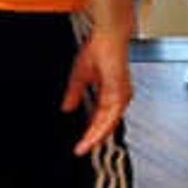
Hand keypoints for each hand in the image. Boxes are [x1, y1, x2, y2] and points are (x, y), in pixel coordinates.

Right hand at [62, 26, 130, 156]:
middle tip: (81, 151)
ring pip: (109, 124)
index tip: (80, 144)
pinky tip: (93, 134)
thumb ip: (74, 93)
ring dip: (97, 136)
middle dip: (93, 139)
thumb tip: (67, 108)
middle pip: (106, 125)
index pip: (100, 118)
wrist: (108, 36)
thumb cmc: (99, 49)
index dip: (90, 132)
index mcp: (110, 94)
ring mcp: (121, 96)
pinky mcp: (120, 93)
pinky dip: (102, 127)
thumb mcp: (80, 76)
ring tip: (85, 147)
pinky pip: (112, 116)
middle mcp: (118, 97)